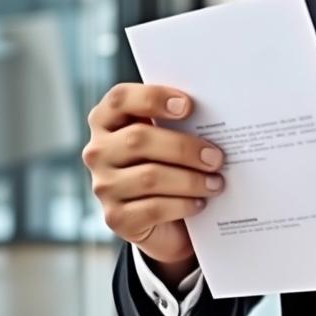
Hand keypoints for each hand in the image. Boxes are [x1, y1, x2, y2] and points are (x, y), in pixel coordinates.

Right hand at [83, 84, 224, 276]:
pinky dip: (183, 204)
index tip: (188, 105)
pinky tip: (200, 203)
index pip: (119, 99)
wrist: (162, 216)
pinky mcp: (116, 218)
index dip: (152, 97)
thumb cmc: (170, 160)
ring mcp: (104, 186)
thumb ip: (179, 119)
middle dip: (184, 147)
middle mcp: (99, 151)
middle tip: (216, 157)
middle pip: (137, 139)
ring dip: (191, 180)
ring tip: (216, 182)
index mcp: (108, 120)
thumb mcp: (169, 133)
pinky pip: (153, 208)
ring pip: (149, 177)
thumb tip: (215, 112)